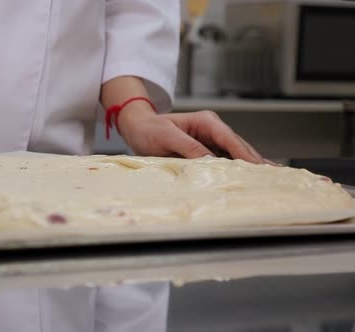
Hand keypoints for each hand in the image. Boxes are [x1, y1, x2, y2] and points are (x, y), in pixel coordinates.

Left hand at [118, 105, 264, 163]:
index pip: (230, 139)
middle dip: (256, 160)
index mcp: (206, 121)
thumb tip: (209, 160)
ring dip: (250, 165)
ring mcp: (210, 139)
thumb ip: (188, 147)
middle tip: (276, 175)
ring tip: (271, 178)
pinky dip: (238, 168)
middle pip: (238, 146)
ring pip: (235, 154)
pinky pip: (224, 159)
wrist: (137, 128)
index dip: (245, 153)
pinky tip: (251, 177)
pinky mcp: (206, 150)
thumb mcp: (167, 136)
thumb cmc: (149, 130)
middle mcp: (212, 129)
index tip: (257, 166)